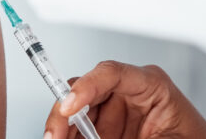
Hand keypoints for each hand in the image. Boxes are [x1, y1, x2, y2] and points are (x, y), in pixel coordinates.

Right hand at [45, 61, 205, 138]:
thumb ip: (134, 138)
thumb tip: (91, 137)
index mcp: (151, 86)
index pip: (111, 73)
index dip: (85, 87)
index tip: (68, 107)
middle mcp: (128, 94)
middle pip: (84, 92)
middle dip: (63, 112)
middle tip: (53, 135)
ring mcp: (115, 113)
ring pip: (75, 113)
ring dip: (62, 128)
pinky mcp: (107, 131)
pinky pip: (80, 132)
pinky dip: (69, 137)